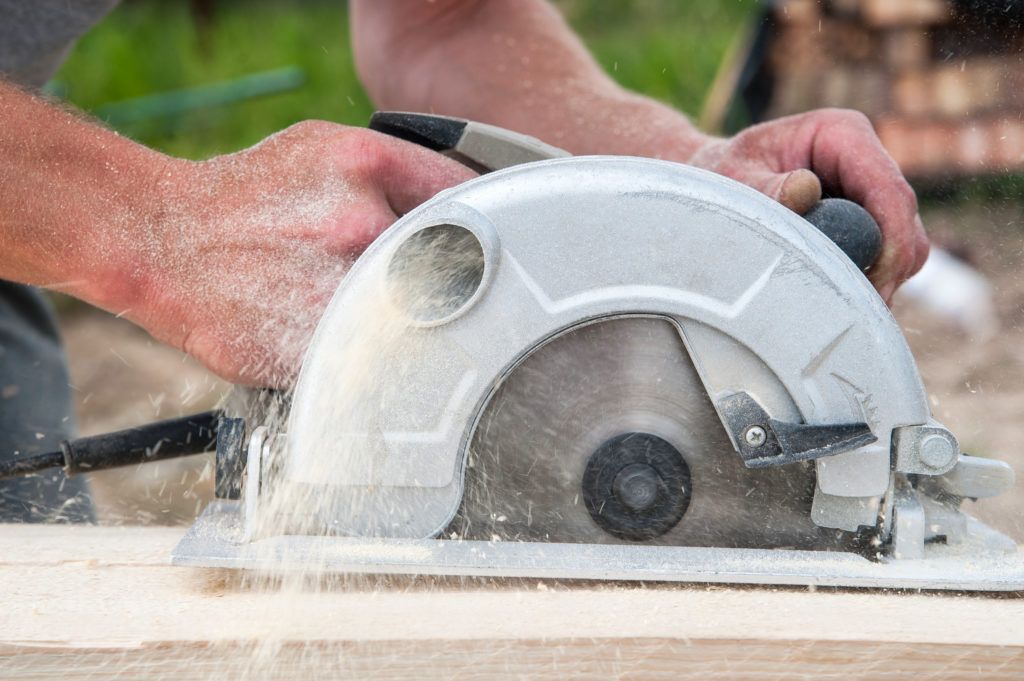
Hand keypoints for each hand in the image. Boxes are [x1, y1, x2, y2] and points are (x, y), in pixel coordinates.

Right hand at [114, 121, 474, 385]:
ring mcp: (339, 289)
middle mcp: (360, 224)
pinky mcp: (317, 345)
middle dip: (443, 276)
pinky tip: (352, 338)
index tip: (485, 243)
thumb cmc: (247, 196)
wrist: (163, 241)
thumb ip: (399, 171)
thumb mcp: (323, 149)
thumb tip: (469, 200)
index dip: (483, 223)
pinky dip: (378, 355)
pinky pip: (379, 359)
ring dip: (413, 322)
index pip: (468, 196)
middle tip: (420, 282)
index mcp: (367, 166)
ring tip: (376, 312)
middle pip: (452, 263)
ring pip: (419, 319)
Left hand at [687, 109, 928, 302]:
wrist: (714, 184)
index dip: (892, 239)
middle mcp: (865, 159)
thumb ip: (766, 188)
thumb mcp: (734, 179)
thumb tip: (806, 190)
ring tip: (843, 310)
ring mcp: (869, 193)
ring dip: (880, 278)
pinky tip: (838, 301)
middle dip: (889, 267)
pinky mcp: (866, 223)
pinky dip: (868, 281)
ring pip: (904, 244)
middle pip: (903, 221)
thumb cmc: (721, 177)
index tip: (877, 281)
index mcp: (841, 134)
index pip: (888, 189)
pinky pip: (885, 257)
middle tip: (859, 311)